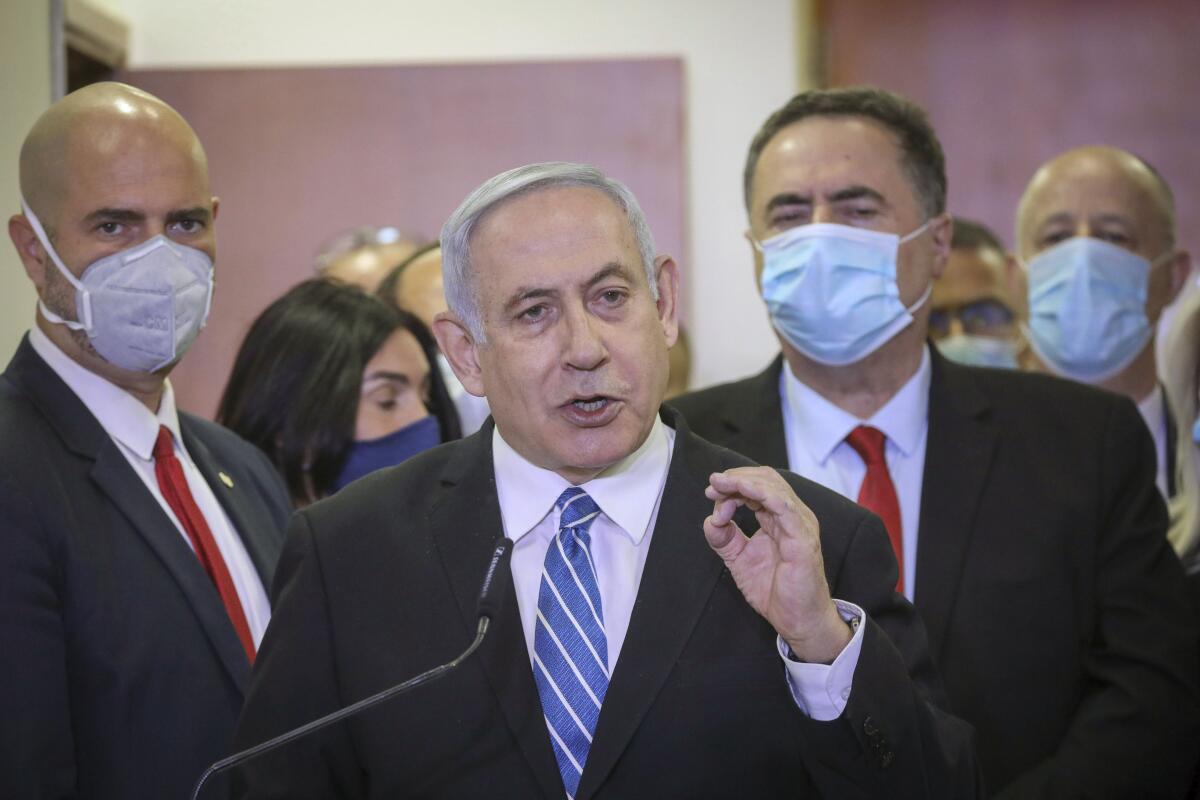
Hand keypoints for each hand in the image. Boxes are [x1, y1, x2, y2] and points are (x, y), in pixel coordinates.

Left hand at [704, 467, 850, 663]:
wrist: (797, 620)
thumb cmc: (775, 591)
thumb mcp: (739, 559)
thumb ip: (725, 538)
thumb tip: (711, 519)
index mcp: (779, 518)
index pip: (758, 486)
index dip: (733, 483)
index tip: (710, 491)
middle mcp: (792, 516)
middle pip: (766, 479)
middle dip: (736, 477)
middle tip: (713, 485)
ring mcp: (800, 524)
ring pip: (774, 487)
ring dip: (743, 482)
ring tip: (721, 486)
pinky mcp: (803, 538)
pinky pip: (783, 506)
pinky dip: (761, 493)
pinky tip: (742, 491)